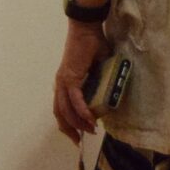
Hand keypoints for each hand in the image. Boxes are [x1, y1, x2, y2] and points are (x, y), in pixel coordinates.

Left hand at [52, 20, 106, 144]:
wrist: (87, 28)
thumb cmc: (93, 44)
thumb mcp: (98, 68)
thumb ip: (100, 80)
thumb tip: (110, 91)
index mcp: (65, 82)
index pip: (61, 107)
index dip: (68, 122)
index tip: (78, 134)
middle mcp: (60, 84)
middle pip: (59, 113)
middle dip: (69, 129)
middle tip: (80, 141)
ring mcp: (64, 81)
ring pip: (65, 110)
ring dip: (77, 123)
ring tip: (89, 131)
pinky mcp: (71, 77)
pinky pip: (75, 100)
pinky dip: (82, 111)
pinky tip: (90, 119)